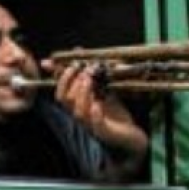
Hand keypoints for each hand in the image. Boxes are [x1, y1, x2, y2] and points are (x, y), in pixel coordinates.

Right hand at [44, 62, 147, 176]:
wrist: (131, 137)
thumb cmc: (115, 114)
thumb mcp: (104, 90)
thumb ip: (92, 75)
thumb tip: (79, 52)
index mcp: (78, 106)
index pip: (61, 91)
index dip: (58, 77)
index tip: (57, 62)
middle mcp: (81, 115)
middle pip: (65, 100)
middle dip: (71, 82)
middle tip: (83, 69)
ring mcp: (92, 126)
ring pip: (78, 112)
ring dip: (82, 94)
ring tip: (89, 80)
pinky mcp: (105, 134)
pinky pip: (96, 125)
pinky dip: (95, 115)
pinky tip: (97, 105)